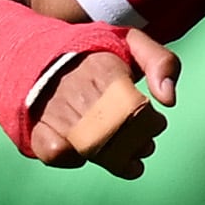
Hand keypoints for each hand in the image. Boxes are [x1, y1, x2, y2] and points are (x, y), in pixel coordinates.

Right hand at [28, 29, 177, 176]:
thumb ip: (163, 62)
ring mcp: (53, 108)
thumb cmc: (94, 55)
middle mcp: (75, 88)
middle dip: (137, 145)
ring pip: (92, 149)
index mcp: (103, 67)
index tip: (155, 123)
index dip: (152, 124)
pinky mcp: (36, 127)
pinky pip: (57, 154)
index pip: (137, 109)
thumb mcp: (133, 44)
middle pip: (117, 133)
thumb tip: (169, 100)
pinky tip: (85, 153)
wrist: (36, 54)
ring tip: (125, 157)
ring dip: (115, 159)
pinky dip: (75, 159)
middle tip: (144, 146)